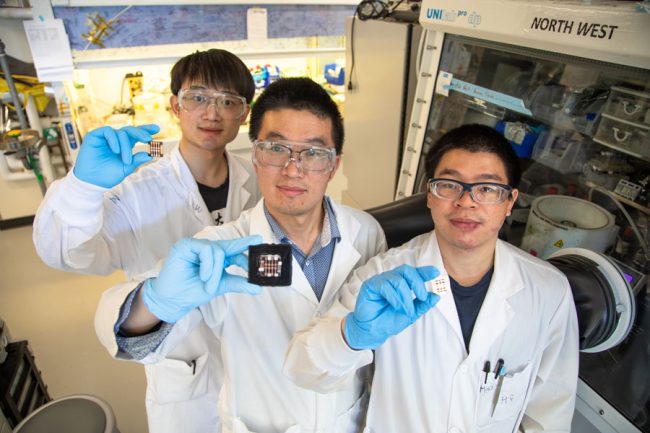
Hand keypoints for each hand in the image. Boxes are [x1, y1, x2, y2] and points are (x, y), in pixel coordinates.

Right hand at [73, 124, 159, 187]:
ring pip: (121, 133)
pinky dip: (114, 140)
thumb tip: (150, 154)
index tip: (157, 129)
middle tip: (148, 139)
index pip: (136, 134)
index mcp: (124, 145)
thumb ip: (137, 160)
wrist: (92, 182)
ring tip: (126, 160)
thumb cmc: (108, 175)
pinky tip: (116, 151)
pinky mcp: (94, 136)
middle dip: (141, 133)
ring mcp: (105, 137)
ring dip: (126, 146)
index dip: (146, 129)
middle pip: (130, 130)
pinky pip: (107, 131)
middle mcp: (115, 139)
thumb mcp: (126, 168)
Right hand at [142, 236, 261, 322]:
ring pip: (218, 251)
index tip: (261, 245)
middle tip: (257, 243)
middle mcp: (209, 250)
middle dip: (243, 247)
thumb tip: (258, 287)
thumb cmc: (193, 291)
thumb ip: (238, 283)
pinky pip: (206, 250)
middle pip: (230, 246)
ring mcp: (198, 246)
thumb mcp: (220, 286)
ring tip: (209, 286)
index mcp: (218, 258)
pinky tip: (203, 276)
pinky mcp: (187, 245)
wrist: (172, 300)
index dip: (248, 251)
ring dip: (216, 272)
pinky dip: (208, 265)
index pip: (236, 252)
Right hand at [344, 264, 439, 349]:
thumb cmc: (388, 321)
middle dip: (417, 283)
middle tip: (422, 297)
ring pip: (397, 279)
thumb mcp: (411, 313)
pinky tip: (396, 306)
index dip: (425, 271)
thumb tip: (436, 296)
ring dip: (405, 296)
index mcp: (401, 284)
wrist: (373, 332)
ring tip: (406, 309)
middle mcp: (391, 279)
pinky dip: (394, 297)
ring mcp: (380, 281)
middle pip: (406, 270)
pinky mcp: (370, 286)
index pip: (414, 273)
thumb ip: (422, 304)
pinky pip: (384, 285)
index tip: (436, 272)